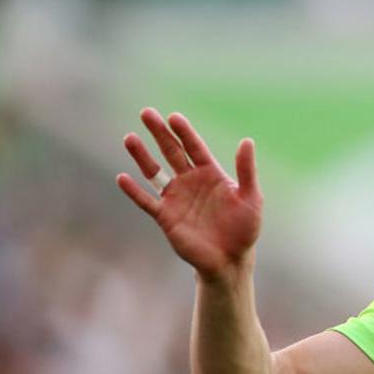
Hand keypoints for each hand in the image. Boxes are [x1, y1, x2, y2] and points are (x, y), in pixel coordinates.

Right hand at [117, 108, 262, 281]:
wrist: (230, 260)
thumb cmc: (244, 229)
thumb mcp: (251, 198)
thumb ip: (247, 170)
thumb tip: (247, 140)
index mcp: (211, 174)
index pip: (194, 147)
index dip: (184, 132)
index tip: (174, 117)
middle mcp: (191, 182)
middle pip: (172, 152)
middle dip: (160, 133)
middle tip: (147, 113)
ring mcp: (176, 198)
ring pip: (155, 172)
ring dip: (142, 156)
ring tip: (130, 138)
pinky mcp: (166, 217)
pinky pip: (146, 201)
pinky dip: (134, 191)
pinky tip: (122, 177)